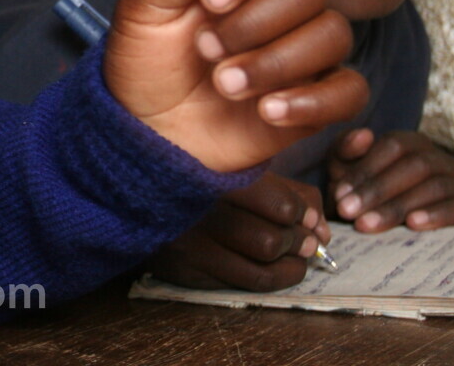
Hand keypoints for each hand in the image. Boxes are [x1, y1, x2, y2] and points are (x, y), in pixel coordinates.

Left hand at [104, 0, 367, 171]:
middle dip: (255, 20)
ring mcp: (308, 47)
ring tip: (224, 83)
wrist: (150, 124)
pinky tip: (267, 111)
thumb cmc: (149, 57)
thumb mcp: (142, 9)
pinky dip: (313, 102)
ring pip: (333, 35)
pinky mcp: (320, 96)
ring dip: (276, 62)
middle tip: (206, 48)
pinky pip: (351, 91)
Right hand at [148, 172, 327, 290]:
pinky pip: (240, 284)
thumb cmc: (196, 173)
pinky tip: (274, 267)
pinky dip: (269, 278)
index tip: (304, 215)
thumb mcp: (240, 168)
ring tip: (295, 255)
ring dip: (291, 266)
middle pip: (273, 241)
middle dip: (298, 242)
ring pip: (261, 268)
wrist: (132, 191)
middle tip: (303, 239)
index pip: (281, 206)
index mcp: (215, 174)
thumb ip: (289, 192)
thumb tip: (322, 230)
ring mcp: (188, 245)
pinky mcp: (183, 271)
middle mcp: (199, 212)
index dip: (303, 214)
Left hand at [330, 129, 453, 231]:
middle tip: (348, 212)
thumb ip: (346, 151)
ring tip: (368, 224)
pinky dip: (436, 215)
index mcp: (411, 143)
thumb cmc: (367, 196)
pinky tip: (412, 225)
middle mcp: (438, 158)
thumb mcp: (347, 173)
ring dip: (397, 206)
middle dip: (376, 190)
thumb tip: (363, 135)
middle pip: (413, 166)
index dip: (366, 168)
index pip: (394, 145)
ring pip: (433, 186)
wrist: (395, 232)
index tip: (340, 193)